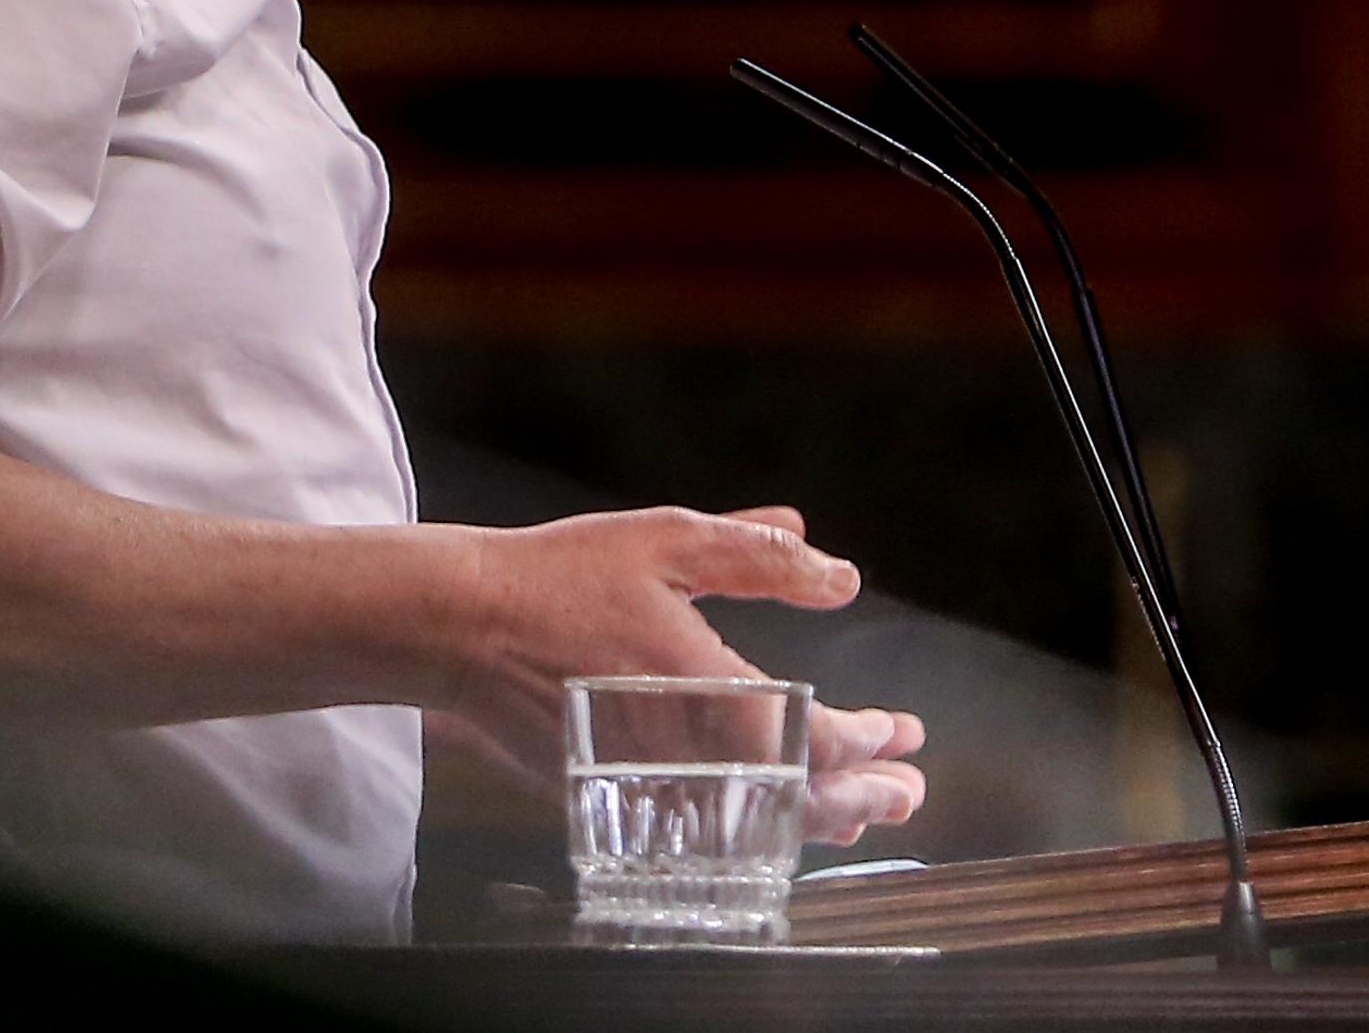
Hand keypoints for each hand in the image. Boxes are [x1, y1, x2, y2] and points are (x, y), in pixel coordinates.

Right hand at [437, 503, 927, 845]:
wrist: (461, 627)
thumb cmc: (562, 577)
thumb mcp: (666, 540)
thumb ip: (760, 557)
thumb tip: (842, 575)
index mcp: (716, 692)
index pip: (820, 738)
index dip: (872, 741)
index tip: (904, 733)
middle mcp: (693, 756)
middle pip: (801, 800)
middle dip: (864, 796)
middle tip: (907, 794)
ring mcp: (652, 787)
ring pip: (755, 825)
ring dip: (815, 819)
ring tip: (857, 814)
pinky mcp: (615, 800)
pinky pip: (705, 828)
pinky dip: (748, 826)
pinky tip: (764, 814)